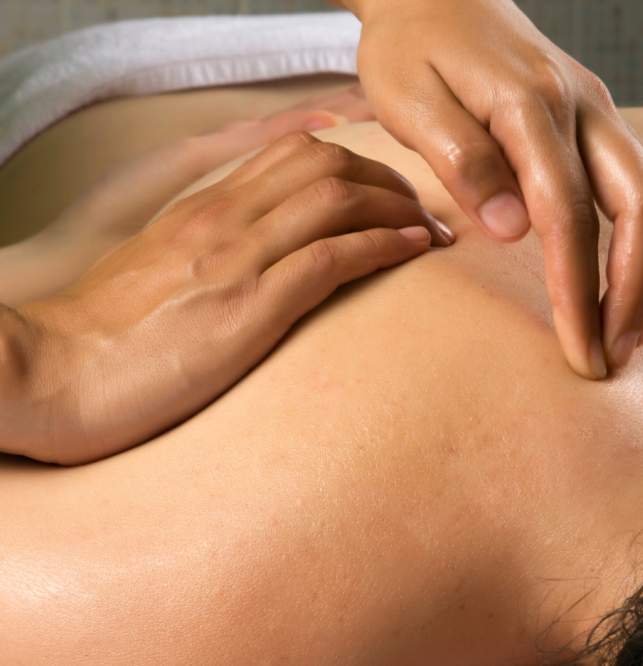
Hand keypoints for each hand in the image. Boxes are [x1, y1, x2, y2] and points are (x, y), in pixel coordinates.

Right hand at [5, 132, 452, 464]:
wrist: (51, 375)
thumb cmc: (103, 336)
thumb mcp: (157, 275)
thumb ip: (206, 254)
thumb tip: (255, 257)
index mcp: (204, 210)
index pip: (294, 156)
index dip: (356, 166)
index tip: (388, 194)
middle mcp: (224, 220)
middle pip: (327, 165)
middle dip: (389, 181)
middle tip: (422, 212)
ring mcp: (237, 260)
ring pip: (338, 199)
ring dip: (399, 209)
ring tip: (433, 233)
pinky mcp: (248, 309)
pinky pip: (331, 258)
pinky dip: (382, 247)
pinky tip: (413, 251)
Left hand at [328, 0, 642, 378]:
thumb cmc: (411, 49)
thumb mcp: (413, 101)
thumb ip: (465, 162)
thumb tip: (513, 228)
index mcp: (531, 108)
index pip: (570, 215)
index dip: (580, 291)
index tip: (581, 351)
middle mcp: (583, 108)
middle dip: (634, 292)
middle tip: (613, 357)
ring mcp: (599, 112)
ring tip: (630, 334)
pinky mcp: (598, 121)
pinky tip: (636, 281)